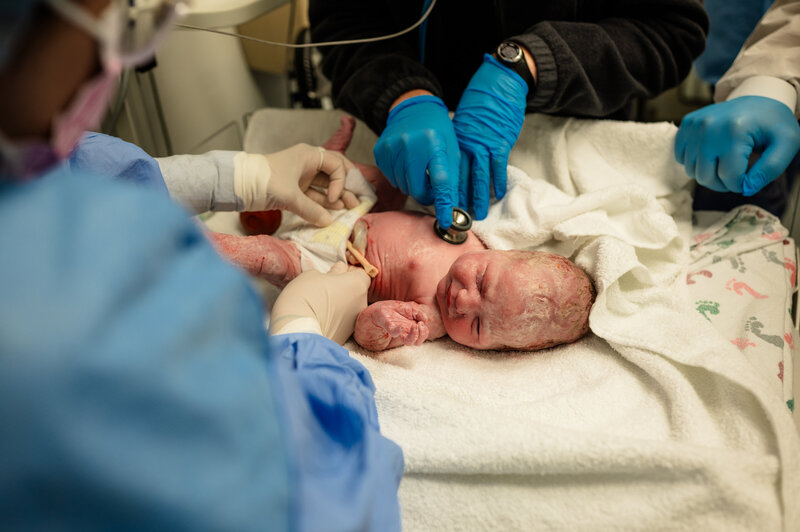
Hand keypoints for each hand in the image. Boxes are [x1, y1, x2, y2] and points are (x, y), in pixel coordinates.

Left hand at [234, 144, 359, 226]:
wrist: (238, 184)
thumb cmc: (264, 180)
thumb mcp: (290, 196)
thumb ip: (311, 210)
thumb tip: (328, 222)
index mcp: (309, 155)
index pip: (336, 164)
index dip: (341, 181)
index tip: (335, 198)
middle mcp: (308, 163)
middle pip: (334, 174)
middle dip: (346, 188)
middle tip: (357, 201)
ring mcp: (301, 177)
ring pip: (324, 186)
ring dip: (335, 198)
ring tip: (348, 209)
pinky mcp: (294, 189)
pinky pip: (313, 196)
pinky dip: (321, 204)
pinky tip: (331, 213)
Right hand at [270, 262, 370, 344]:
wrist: (299, 331)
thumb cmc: (305, 297)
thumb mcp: (313, 275)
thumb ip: (330, 272)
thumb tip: (336, 272)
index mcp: (357, 284)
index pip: (362, 274)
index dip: (349, 272)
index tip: (335, 273)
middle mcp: (361, 303)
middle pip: (356, 291)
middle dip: (344, 289)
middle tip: (324, 288)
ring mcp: (354, 322)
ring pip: (349, 308)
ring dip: (339, 304)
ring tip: (319, 305)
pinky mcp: (345, 336)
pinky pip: (342, 322)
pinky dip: (334, 319)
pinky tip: (319, 318)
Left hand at [369, 301, 429, 346]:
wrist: (365, 318)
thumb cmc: (382, 312)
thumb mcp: (400, 307)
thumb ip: (414, 311)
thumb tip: (425, 319)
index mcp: (409, 323)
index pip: (422, 329)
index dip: (425, 329)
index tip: (422, 322)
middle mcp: (405, 329)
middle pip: (420, 338)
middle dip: (423, 334)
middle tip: (419, 326)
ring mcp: (397, 333)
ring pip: (412, 341)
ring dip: (415, 336)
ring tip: (413, 327)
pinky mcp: (388, 333)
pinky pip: (395, 333)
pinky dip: (398, 331)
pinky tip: (398, 327)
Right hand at [373, 94, 459, 227]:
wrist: (413, 108)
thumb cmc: (437, 130)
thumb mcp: (452, 149)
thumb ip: (453, 178)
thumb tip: (455, 208)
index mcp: (434, 143)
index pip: (441, 181)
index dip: (444, 204)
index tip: (446, 221)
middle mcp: (410, 145)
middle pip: (417, 189)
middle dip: (426, 195)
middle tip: (431, 188)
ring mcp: (392, 148)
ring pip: (403, 186)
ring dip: (413, 185)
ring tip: (419, 169)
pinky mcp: (380, 151)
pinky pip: (392, 178)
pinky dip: (401, 177)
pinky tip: (407, 164)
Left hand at [452, 54, 527, 218]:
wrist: (499, 83)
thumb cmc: (481, 101)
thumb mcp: (463, 121)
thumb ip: (460, 142)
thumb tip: (456, 161)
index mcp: (457, 139)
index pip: (449, 168)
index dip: (446, 187)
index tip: (443, 202)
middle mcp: (467, 144)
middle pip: (461, 176)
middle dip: (459, 198)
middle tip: (457, 216)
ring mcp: (484, 144)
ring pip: (479, 176)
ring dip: (478, 197)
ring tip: (478, 213)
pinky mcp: (501, 142)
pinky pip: (499, 167)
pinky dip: (498, 182)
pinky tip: (498, 194)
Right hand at [674, 96, 799, 194]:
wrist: (760, 98)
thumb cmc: (774, 124)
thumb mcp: (788, 143)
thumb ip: (771, 169)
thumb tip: (747, 188)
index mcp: (734, 132)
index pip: (730, 177)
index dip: (741, 184)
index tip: (750, 176)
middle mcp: (708, 127)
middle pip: (705, 177)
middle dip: (723, 183)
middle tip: (737, 174)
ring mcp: (694, 125)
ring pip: (691, 172)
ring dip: (708, 174)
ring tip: (724, 163)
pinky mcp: (686, 124)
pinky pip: (681, 158)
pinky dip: (695, 162)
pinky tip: (711, 154)